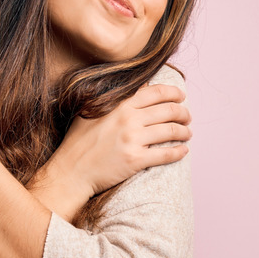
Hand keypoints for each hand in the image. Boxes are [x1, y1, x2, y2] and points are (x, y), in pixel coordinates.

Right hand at [48, 83, 191, 196]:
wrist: (71, 171)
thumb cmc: (78, 141)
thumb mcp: (91, 111)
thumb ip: (114, 98)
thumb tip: (140, 86)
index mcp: (119, 105)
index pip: (155, 92)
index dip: (173, 93)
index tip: (181, 96)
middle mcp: (128, 119)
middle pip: (168, 111)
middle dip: (183, 113)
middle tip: (187, 117)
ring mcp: (133, 140)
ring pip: (170, 131)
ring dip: (184, 132)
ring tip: (187, 133)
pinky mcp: (136, 160)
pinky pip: (166, 154)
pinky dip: (179, 152)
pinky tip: (183, 151)